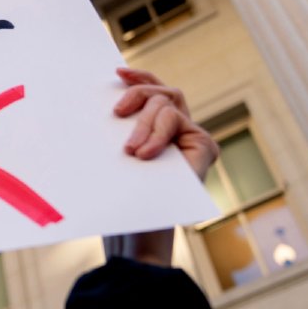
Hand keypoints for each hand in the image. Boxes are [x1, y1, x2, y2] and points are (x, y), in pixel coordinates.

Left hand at [105, 68, 217, 266]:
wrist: (138, 236)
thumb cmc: (119, 197)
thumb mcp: (111, 155)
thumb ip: (117, 129)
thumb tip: (103, 95)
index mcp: (152, 128)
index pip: (151, 90)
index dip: (138, 76)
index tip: (116, 72)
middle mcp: (175, 130)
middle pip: (161, 92)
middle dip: (138, 96)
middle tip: (116, 114)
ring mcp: (190, 138)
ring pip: (169, 103)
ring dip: (146, 121)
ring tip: (132, 150)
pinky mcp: (204, 148)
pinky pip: (180, 122)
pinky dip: (160, 133)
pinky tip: (145, 152)